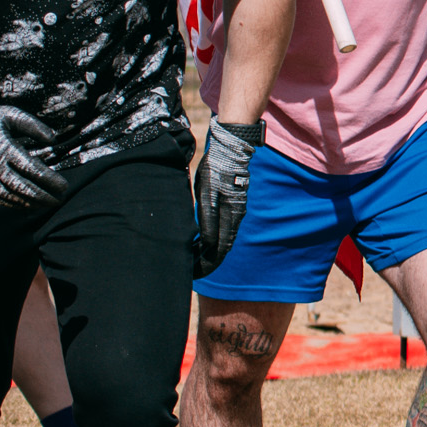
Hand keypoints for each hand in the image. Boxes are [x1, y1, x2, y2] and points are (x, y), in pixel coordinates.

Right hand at [0, 80, 59, 206]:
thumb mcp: (11, 115)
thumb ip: (34, 126)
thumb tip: (54, 138)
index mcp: (6, 149)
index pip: (34, 170)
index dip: (51, 181)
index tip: (64, 186)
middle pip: (24, 187)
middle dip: (44, 196)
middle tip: (59, 199)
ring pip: (10, 195)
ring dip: (30, 202)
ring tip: (46, 204)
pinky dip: (12, 203)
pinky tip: (26, 205)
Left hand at [191, 117, 260, 276]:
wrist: (230, 151)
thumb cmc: (216, 171)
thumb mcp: (207, 194)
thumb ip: (208, 218)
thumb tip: (208, 243)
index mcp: (231, 218)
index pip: (219, 250)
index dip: (207, 265)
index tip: (193, 275)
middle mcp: (235, 218)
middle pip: (221, 250)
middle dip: (206, 263)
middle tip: (190, 274)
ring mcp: (235, 213)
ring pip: (222, 241)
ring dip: (208, 254)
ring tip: (192, 262)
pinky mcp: (231, 207)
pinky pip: (223, 232)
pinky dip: (212, 243)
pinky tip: (201, 244)